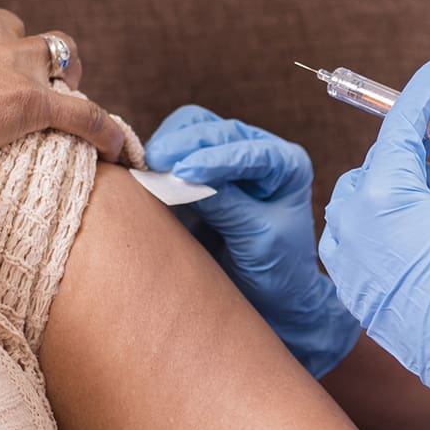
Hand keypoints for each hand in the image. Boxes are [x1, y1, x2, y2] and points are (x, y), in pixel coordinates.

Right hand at [145, 105, 362, 376]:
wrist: (271, 298)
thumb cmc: (277, 270)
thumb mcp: (258, 239)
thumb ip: (227, 206)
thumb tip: (183, 177)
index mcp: (286, 164)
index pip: (249, 150)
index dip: (214, 159)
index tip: (183, 172)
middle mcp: (257, 152)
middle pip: (214, 130)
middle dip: (183, 145)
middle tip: (152, 164)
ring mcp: (225, 158)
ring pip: (190, 130)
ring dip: (166, 147)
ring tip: (145, 169)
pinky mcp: (198, 172)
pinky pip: (173, 152)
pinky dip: (156, 159)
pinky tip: (142, 173)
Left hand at [319, 60, 429, 429]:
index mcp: (380, 194)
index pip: (399, 125)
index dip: (426, 91)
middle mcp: (350, 223)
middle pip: (380, 160)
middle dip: (417, 141)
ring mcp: (347, 259)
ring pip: (362, 197)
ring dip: (398, 180)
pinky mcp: (354, 288)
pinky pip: (357, 235)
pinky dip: (384, 218)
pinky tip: (420, 222)